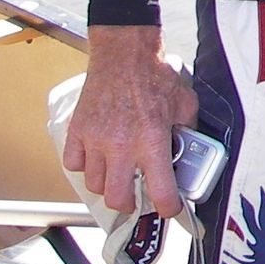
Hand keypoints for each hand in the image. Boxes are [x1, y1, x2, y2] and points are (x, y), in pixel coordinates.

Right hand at [62, 25, 199, 219]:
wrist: (125, 54)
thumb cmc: (155, 76)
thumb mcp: (185, 104)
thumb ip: (187, 131)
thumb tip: (190, 150)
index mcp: (152, 140)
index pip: (159, 191)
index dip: (167, 207)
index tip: (170, 209)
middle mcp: (122, 146)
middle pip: (117, 199)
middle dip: (129, 204)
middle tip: (136, 198)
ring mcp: (95, 141)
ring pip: (94, 185)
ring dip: (107, 185)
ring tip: (118, 174)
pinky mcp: (77, 132)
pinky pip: (74, 165)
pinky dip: (85, 166)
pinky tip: (98, 156)